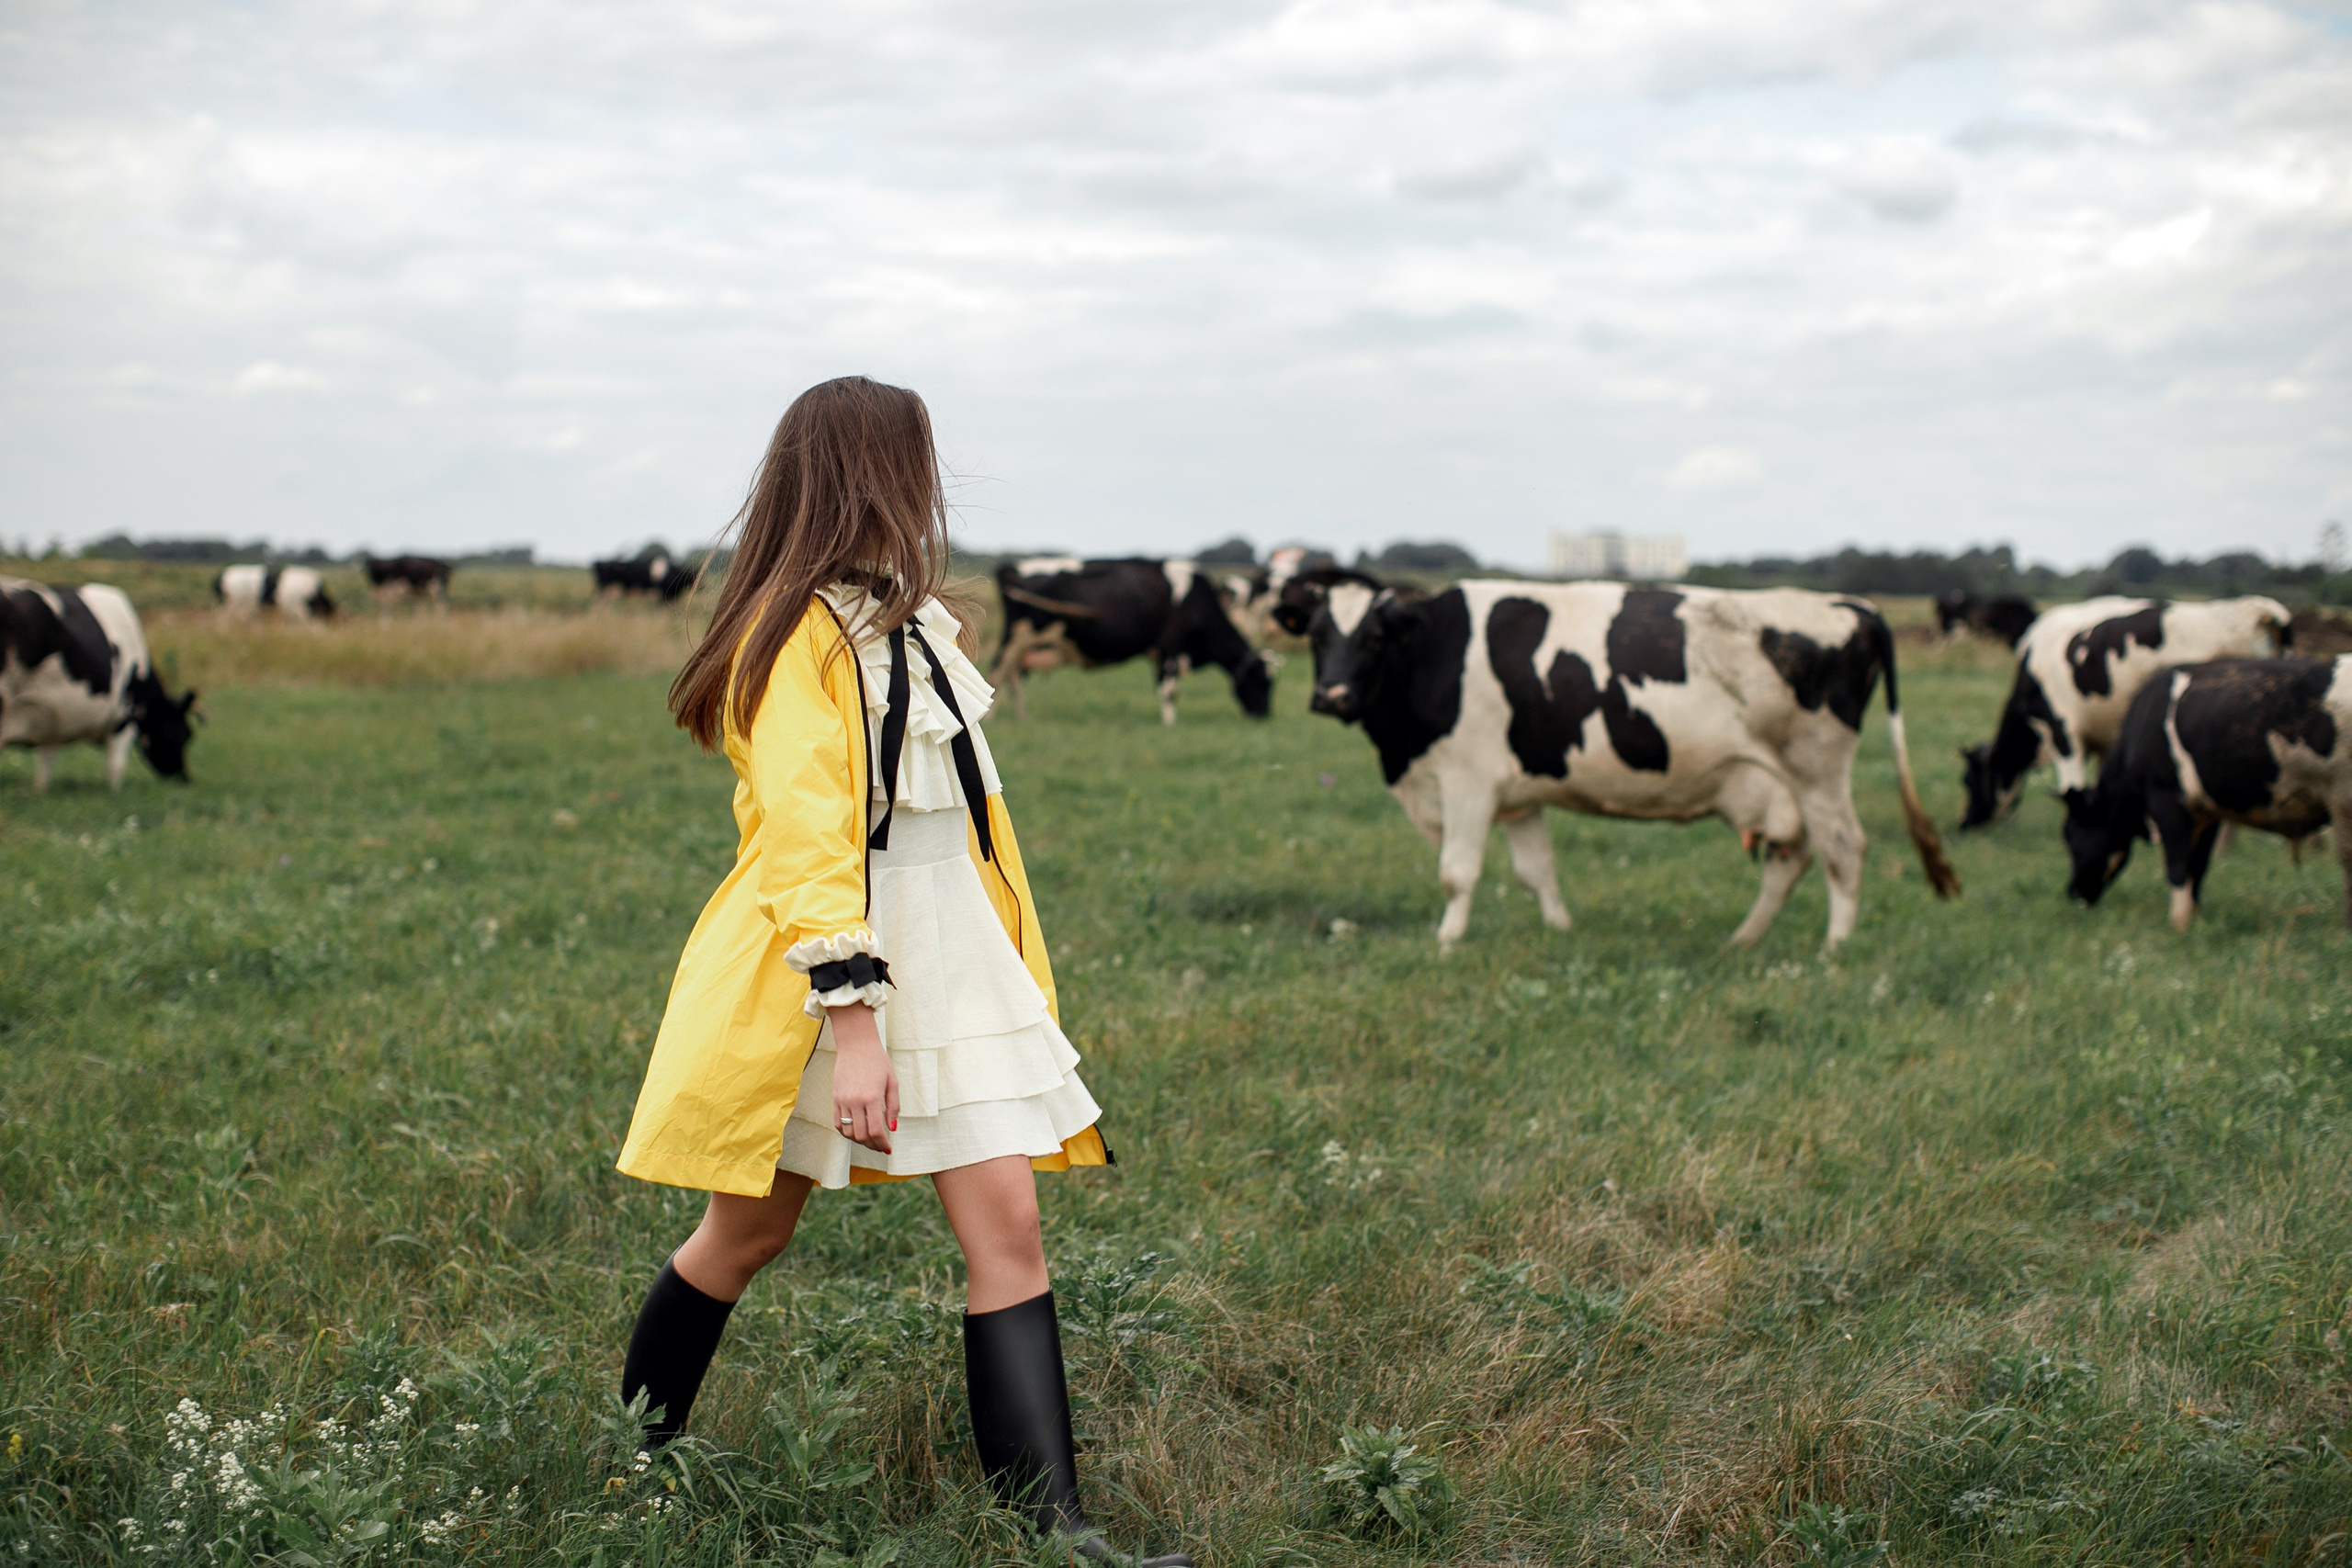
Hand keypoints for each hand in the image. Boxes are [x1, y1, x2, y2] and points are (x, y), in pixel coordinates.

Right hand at [828, 1002, 897, 1154]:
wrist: (856, 1045)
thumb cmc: (878, 1061)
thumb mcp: (892, 1082)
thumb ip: (894, 1107)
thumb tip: (892, 1128)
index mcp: (872, 1098)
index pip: (876, 1130)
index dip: (882, 1143)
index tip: (888, 1148)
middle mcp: (855, 1101)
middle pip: (861, 1135)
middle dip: (872, 1145)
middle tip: (880, 1146)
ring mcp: (843, 1100)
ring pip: (848, 1132)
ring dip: (859, 1140)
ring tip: (869, 1139)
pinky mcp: (835, 1098)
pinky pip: (837, 1123)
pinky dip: (846, 1132)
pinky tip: (856, 1131)